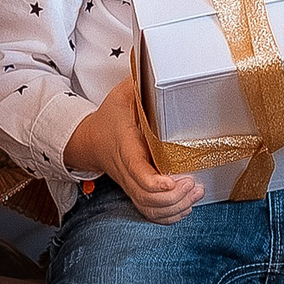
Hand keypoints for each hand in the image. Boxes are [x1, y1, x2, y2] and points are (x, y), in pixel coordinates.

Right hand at [64, 79, 201, 223]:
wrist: (89, 141)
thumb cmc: (110, 117)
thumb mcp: (122, 94)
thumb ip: (141, 83)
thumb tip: (162, 66)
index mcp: (124, 147)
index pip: (137, 171)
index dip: (156, 183)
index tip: (175, 181)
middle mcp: (126, 171)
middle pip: (147, 197)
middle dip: (173, 198)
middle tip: (194, 184)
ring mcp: (130, 185)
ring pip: (149, 209)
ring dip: (175, 208)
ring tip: (195, 192)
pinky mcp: (136, 193)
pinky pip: (150, 214)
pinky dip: (169, 216)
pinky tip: (186, 205)